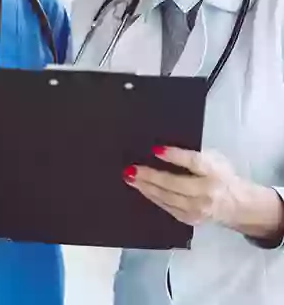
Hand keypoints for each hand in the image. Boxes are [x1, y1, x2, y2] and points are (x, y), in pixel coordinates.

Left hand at [123, 146, 247, 229]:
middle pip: (174, 184)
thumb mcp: (214, 158)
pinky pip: (167, 207)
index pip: (194, 163)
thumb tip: (162, 150)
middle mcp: (206, 192)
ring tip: (130, 178)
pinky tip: (142, 188)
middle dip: (150, 176)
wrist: (239, 205)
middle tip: (131, 169)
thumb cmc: (221, 175)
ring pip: (167, 198)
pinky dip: (153, 197)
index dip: (174, 156)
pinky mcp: (191, 219)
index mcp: (213, 171)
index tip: (155, 150)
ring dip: (146, 187)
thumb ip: (193, 155)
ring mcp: (198, 209)